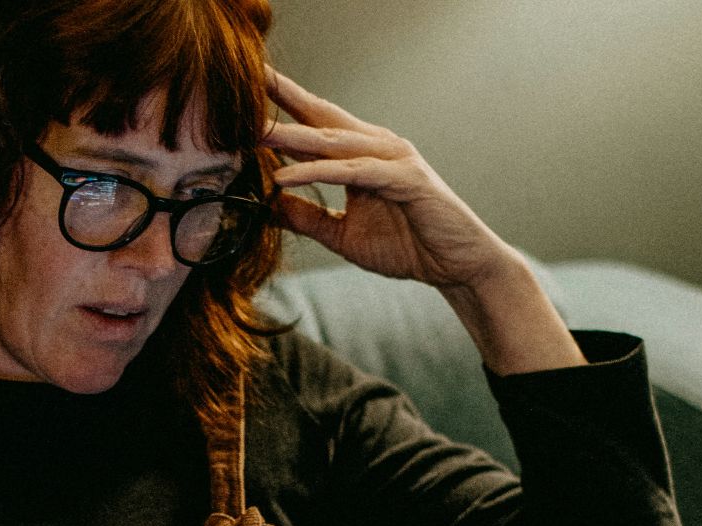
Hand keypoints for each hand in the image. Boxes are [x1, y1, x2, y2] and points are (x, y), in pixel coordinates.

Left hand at [261, 67, 516, 291]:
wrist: (455, 267)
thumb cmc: (407, 246)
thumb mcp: (342, 235)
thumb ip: (308, 218)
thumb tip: (268, 206)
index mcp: (361, 155)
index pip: (316, 124)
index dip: (283, 105)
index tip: (246, 90)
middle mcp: (377, 147)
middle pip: (322, 119)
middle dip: (284, 100)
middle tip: (246, 83)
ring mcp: (394, 160)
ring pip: (334, 143)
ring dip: (293, 137)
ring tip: (255, 133)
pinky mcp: (406, 181)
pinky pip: (354, 172)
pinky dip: (319, 173)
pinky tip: (286, 177)